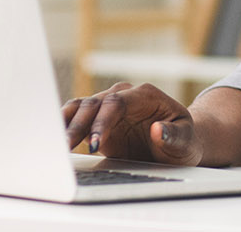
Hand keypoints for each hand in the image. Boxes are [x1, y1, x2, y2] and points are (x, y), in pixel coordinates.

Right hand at [61, 81, 202, 164]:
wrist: (178, 146)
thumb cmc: (184, 141)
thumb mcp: (186, 142)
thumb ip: (173, 136)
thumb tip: (157, 130)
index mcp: (145, 95)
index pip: (117, 102)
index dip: (103, 121)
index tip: (94, 142)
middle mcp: (124, 97)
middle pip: (94, 104)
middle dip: (79, 124)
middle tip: (66, 146)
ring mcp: (109, 108)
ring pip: (81, 108)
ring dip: (67, 124)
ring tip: (55, 144)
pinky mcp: (98, 122)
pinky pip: (77, 118)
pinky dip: (64, 126)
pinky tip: (54, 139)